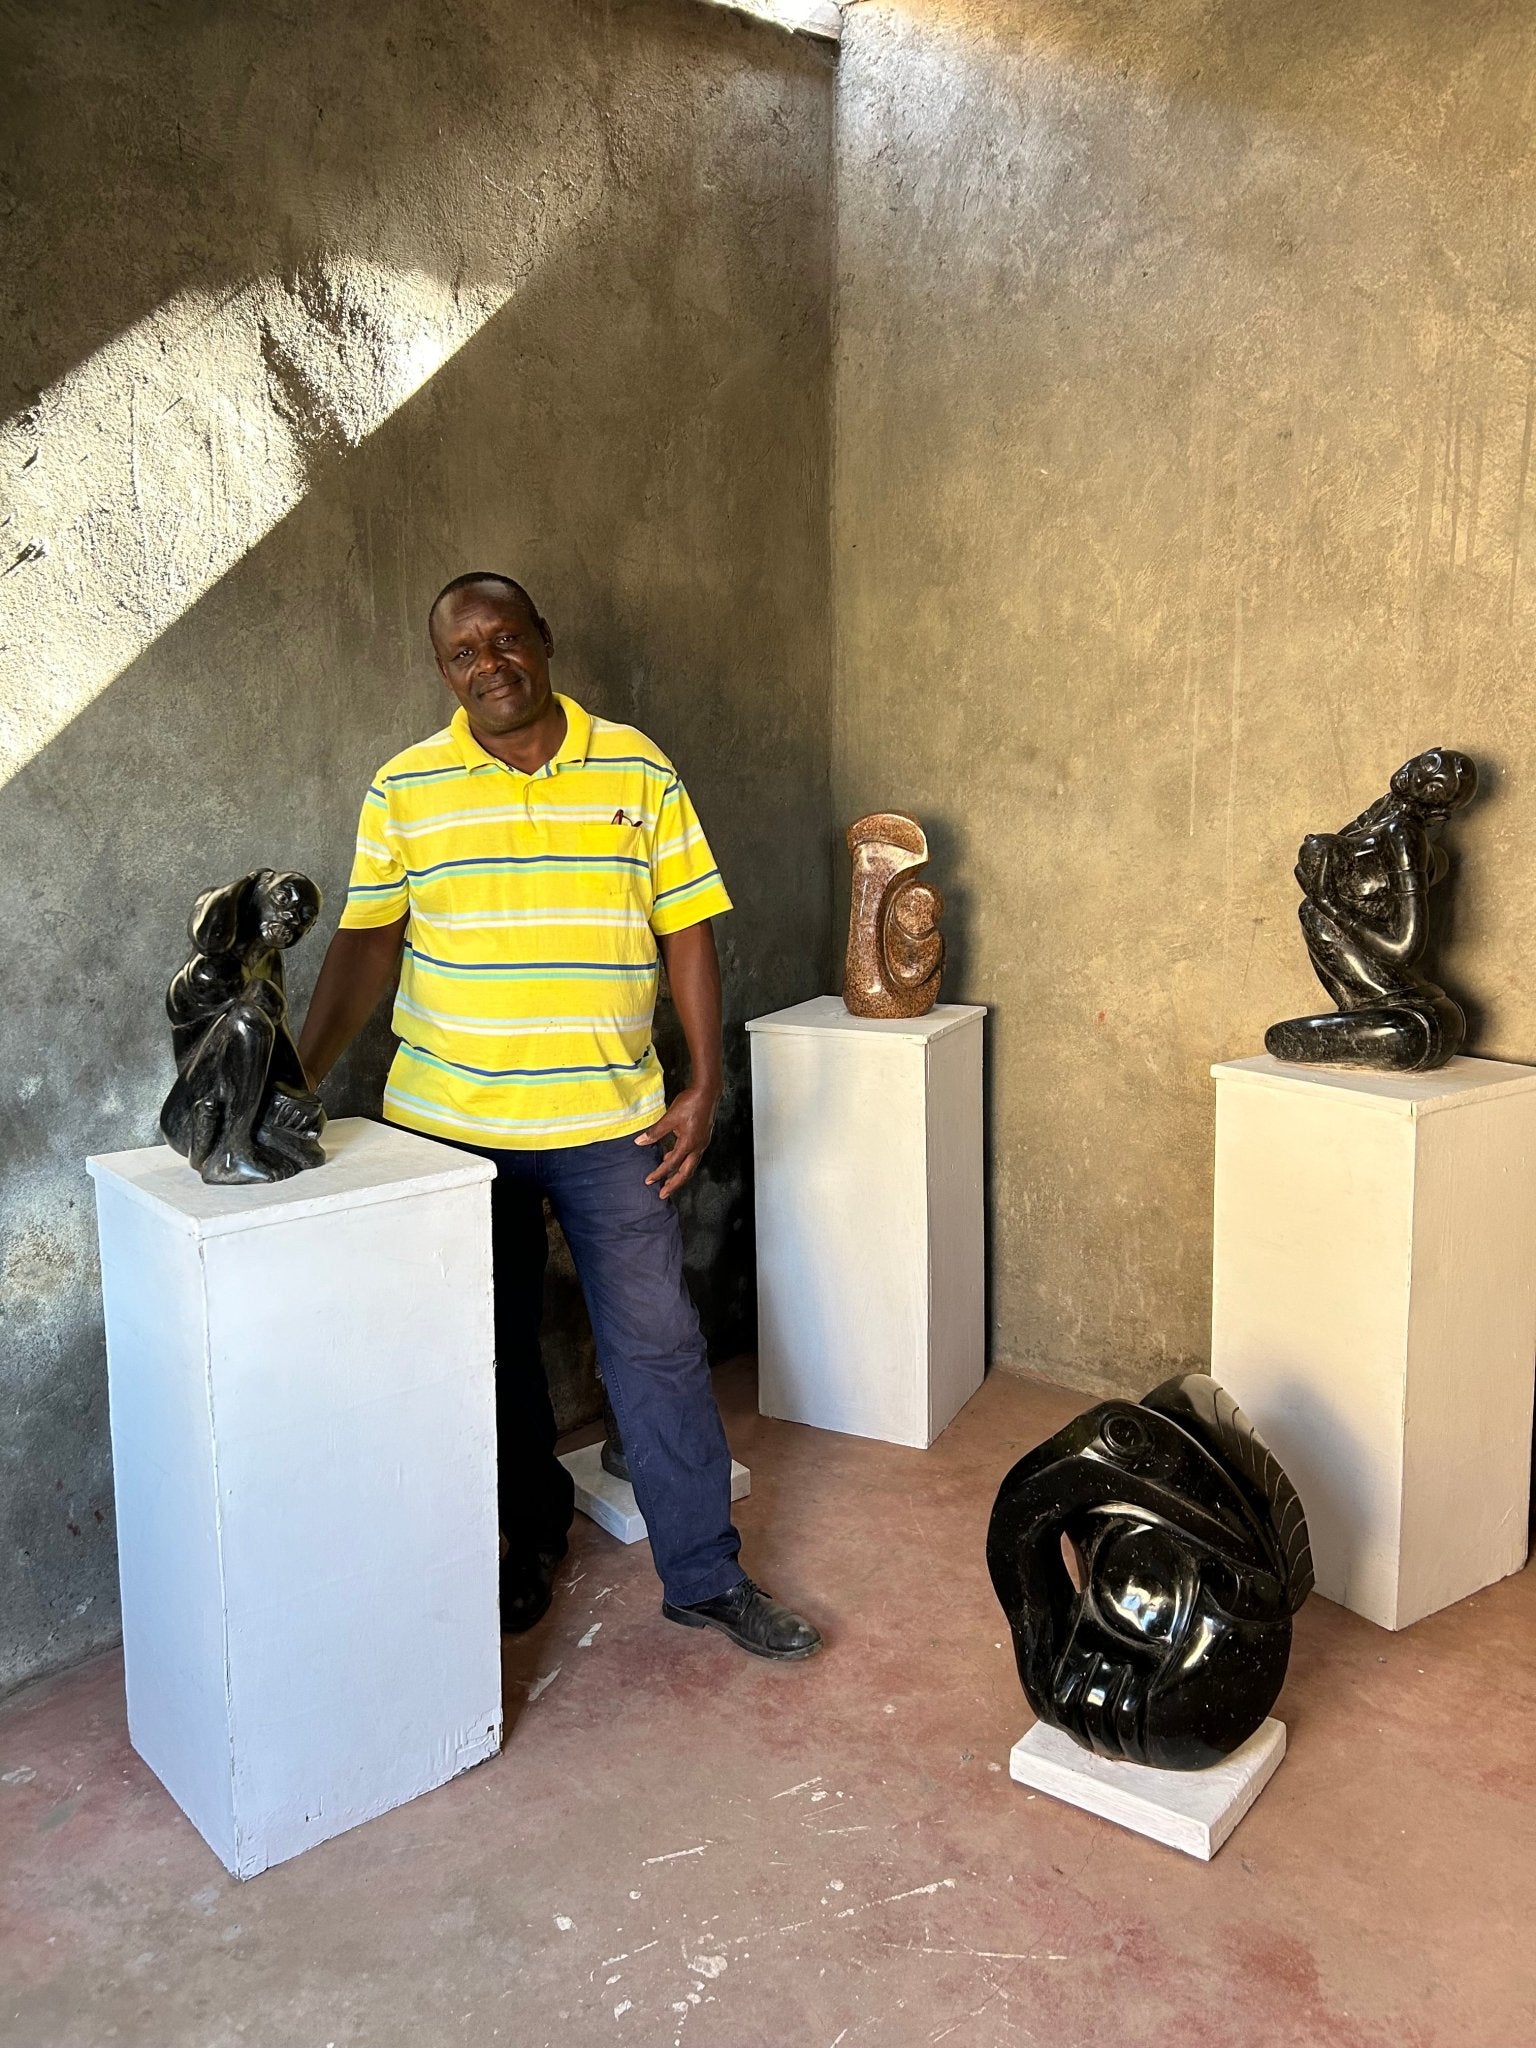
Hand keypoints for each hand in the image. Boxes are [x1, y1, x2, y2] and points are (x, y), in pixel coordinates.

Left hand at [636, 1083, 719, 1199]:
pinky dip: (683, 1162)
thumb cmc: (690, 1103)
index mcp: (688, 1144)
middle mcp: (697, 1147)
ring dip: (679, 1174)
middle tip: (663, 1194)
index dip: (659, 1174)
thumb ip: (655, 1132)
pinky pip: (692, 1156)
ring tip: (667, 1180)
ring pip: (690, 1165)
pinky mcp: (703, 1138)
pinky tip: (674, 1157)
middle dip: (674, 1184)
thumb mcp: (670, 1118)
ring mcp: (702, 1143)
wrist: (707, 1092)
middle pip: (685, 1172)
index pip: (671, 1164)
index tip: (649, 1181)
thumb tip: (640, 1142)